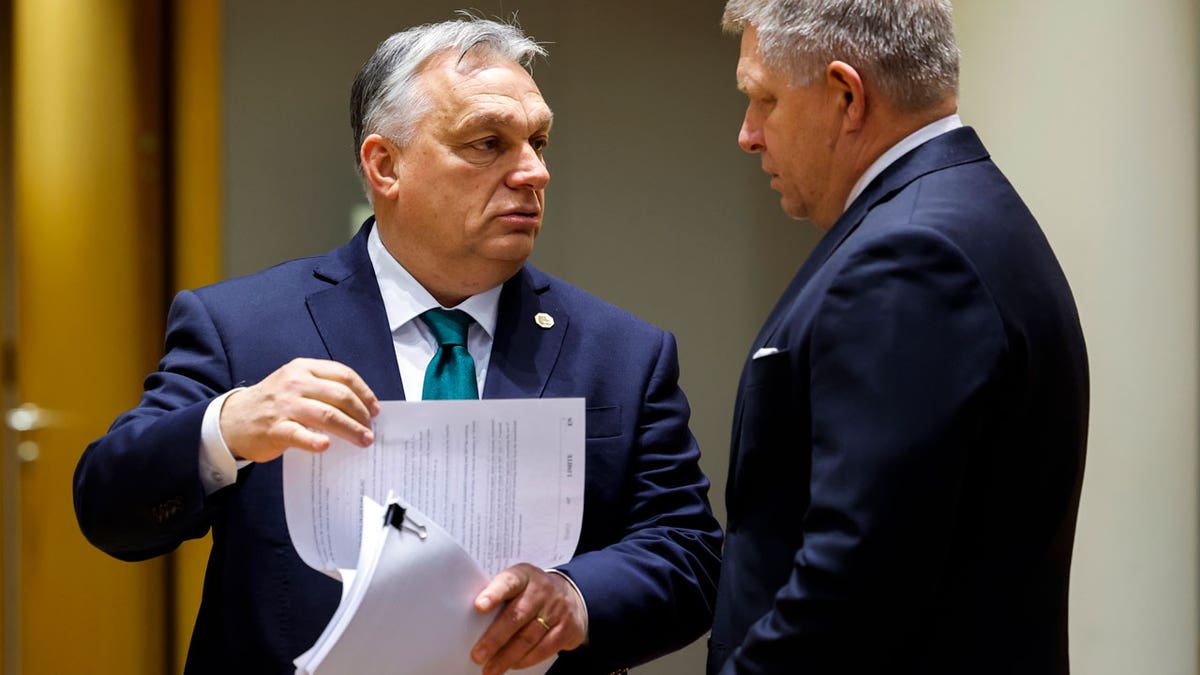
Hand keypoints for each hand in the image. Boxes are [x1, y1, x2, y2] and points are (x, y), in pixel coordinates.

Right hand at [219, 357, 379, 461]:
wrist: (232, 419)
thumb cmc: (273, 402)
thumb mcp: (295, 383)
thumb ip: (323, 388)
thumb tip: (360, 407)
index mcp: (304, 368)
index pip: (343, 375)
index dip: (364, 392)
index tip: (375, 409)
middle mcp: (295, 384)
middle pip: (340, 396)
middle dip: (361, 414)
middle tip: (370, 429)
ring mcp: (284, 406)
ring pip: (327, 415)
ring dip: (350, 429)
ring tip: (363, 440)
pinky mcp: (275, 429)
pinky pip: (299, 434)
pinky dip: (315, 440)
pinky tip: (327, 445)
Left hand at [471, 563, 586, 674]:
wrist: (572, 597)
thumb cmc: (532, 593)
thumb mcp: (519, 585)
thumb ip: (500, 596)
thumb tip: (471, 622)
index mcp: (524, 575)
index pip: (508, 582)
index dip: (494, 594)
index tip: (479, 607)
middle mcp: (541, 591)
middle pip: (516, 616)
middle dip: (494, 639)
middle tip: (477, 656)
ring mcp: (556, 610)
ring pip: (528, 637)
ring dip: (506, 657)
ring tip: (490, 669)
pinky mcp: (566, 628)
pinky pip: (544, 648)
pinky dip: (525, 660)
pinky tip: (512, 665)